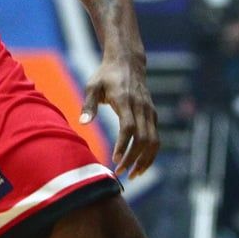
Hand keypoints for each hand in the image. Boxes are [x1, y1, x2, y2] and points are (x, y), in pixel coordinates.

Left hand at [80, 53, 159, 179]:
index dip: (123, 145)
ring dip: (145, 160)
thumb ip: (88, 105)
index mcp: (126, 100)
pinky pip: (156, 138)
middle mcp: (141, 107)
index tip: (114, 159)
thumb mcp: (93, 85)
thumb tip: (83, 123)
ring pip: (154, 141)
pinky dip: (150, 154)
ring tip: (132, 175)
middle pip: (143, 138)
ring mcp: (149, 112)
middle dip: (132, 158)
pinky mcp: (153, 115)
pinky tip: (140, 166)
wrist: (128, 62)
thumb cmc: (106, 75)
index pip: (129, 127)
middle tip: (119, 172)